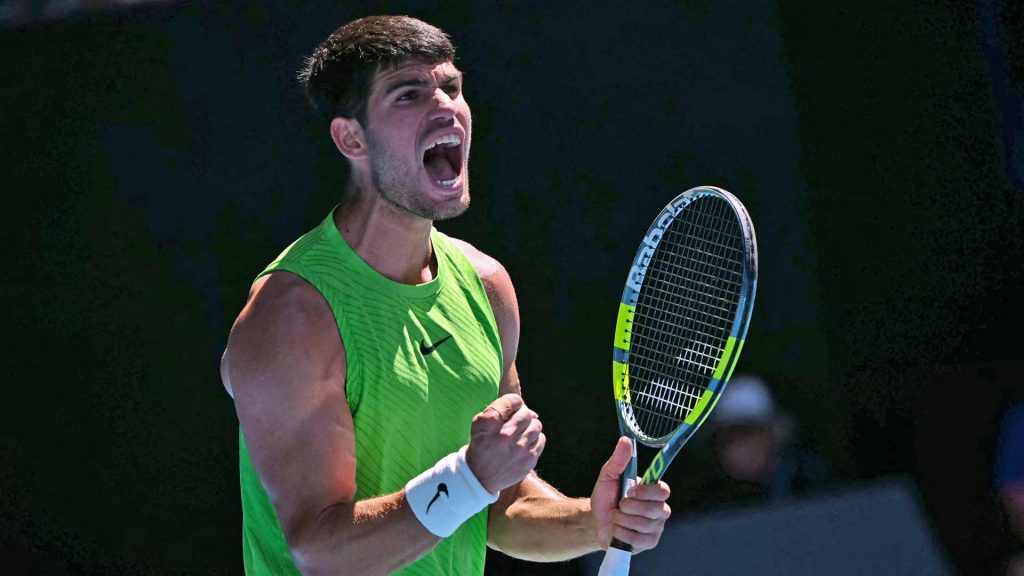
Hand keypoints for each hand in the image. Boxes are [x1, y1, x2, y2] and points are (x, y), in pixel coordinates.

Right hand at [465, 394, 544, 492]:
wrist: (480, 476)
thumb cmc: (482, 443)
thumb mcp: (481, 422)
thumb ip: (501, 406)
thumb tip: (530, 408)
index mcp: (490, 423)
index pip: (514, 400)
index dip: (513, 403)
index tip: (510, 410)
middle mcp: (505, 435)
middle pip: (526, 413)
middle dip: (521, 416)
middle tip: (514, 424)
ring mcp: (519, 449)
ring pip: (536, 425)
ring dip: (529, 428)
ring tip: (519, 435)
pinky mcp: (529, 459)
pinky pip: (541, 439)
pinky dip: (534, 440)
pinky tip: (523, 445)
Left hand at [591, 437, 671, 552]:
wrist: (596, 521)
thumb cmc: (606, 497)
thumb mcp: (608, 476)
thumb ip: (618, 460)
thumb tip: (625, 440)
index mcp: (653, 491)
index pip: (663, 491)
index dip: (647, 492)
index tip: (630, 491)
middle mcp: (659, 509)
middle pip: (655, 510)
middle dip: (630, 508)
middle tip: (620, 505)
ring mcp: (655, 527)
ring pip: (644, 525)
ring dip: (622, 520)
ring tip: (616, 517)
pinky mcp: (649, 542)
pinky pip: (638, 540)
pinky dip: (622, 533)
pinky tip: (617, 529)